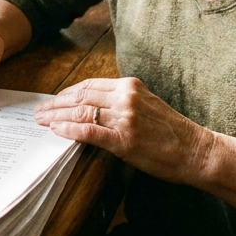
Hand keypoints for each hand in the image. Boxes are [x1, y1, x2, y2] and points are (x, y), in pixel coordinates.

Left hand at [33, 77, 214, 185]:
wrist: (196, 150)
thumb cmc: (173, 133)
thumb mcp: (147, 106)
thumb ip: (122, 103)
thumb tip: (94, 108)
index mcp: (130, 86)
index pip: (89, 85)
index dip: (67, 92)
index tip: (54, 100)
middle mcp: (126, 96)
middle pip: (80, 95)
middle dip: (56, 103)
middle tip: (39, 111)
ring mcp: (125, 117)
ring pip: (81, 110)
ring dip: (56, 116)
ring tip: (41, 121)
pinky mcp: (124, 139)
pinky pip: (89, 130)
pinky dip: (69, 129)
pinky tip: (56, 130)